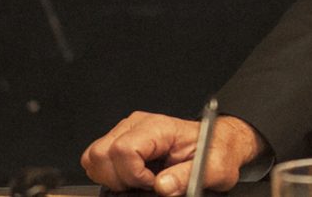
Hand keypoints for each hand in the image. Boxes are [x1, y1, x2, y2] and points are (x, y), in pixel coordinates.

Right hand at [81, 111, 264, 195]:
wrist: (217, 145)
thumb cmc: (215, 152)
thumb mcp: (214, 168)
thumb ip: (188, 177)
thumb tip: (162, 186)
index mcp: (160, 127)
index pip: (124, 149)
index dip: (133, 174)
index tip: (151, 183)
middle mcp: (138, 125)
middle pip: (102, 153)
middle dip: (118, 178)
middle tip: (143, 184)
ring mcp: (126, 132)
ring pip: (94, 157)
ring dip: (111, 176)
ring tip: (138, 181)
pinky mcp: (121, 142)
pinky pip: (97, 161)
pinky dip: (110, 174)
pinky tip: (132, 177)